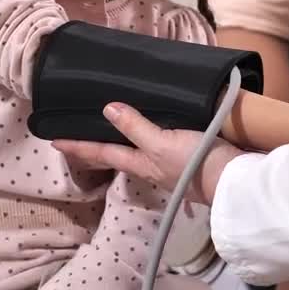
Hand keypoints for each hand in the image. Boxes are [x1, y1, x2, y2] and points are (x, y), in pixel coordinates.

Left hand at [53, 103, 244, 205]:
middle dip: (96, 148)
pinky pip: (161, 145)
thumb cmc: (195, 164)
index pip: (102, 153)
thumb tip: (107, 109)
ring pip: (138, 151)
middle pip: (117, 155)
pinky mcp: (190, 159)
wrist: (235, 180)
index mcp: (140, 163)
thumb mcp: (161, 143)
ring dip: (122, 142)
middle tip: (76, 139)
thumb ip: (136, 127)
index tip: (54, 142)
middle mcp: (151, 166)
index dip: (79, 146)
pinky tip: (155, 130)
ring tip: (110, 131)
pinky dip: (149, 137)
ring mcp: (171, 165)